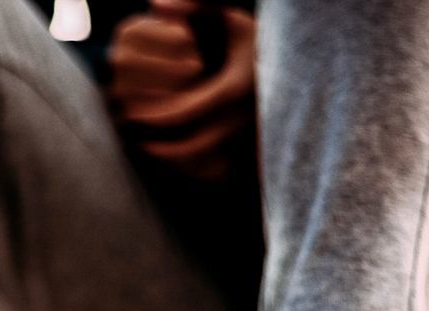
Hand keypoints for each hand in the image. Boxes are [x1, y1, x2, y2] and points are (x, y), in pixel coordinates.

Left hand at [108, 1, 256, 180]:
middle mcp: (248, 117)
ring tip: (150, 151)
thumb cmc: (251, 43)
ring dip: (173, 163)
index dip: (155, 117)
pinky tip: (173, 161)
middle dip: (160, 147)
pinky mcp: (254, 159)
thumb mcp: (228, 20)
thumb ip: (193, 7)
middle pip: (193, 146)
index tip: (132, 115)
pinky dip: (192, 173)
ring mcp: (252, 141)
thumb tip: (154, 3)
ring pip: (204, 166)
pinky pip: (217, 175)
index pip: (188, 110)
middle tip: (137, 141)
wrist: (295, 74)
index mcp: (239, 85)